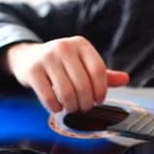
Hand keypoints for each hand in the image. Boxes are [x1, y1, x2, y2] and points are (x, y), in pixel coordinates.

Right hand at [3, 37, 129, 112]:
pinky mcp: (32, 71)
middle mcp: (64, 47)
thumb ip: (104, 74)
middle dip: (86, 103)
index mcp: (81, 44)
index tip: (99, 101)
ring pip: (66, 93)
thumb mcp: (83, 64)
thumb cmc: (63, 65)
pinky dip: (56, 107)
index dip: (101, 90)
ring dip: (72, 107)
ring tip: (73, 108)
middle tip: (84, 108)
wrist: (28, 57)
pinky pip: (48, 97)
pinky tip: (58, 108)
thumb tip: (126, 79)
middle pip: (83, 85)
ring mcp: (47, 58)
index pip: (98, 71)